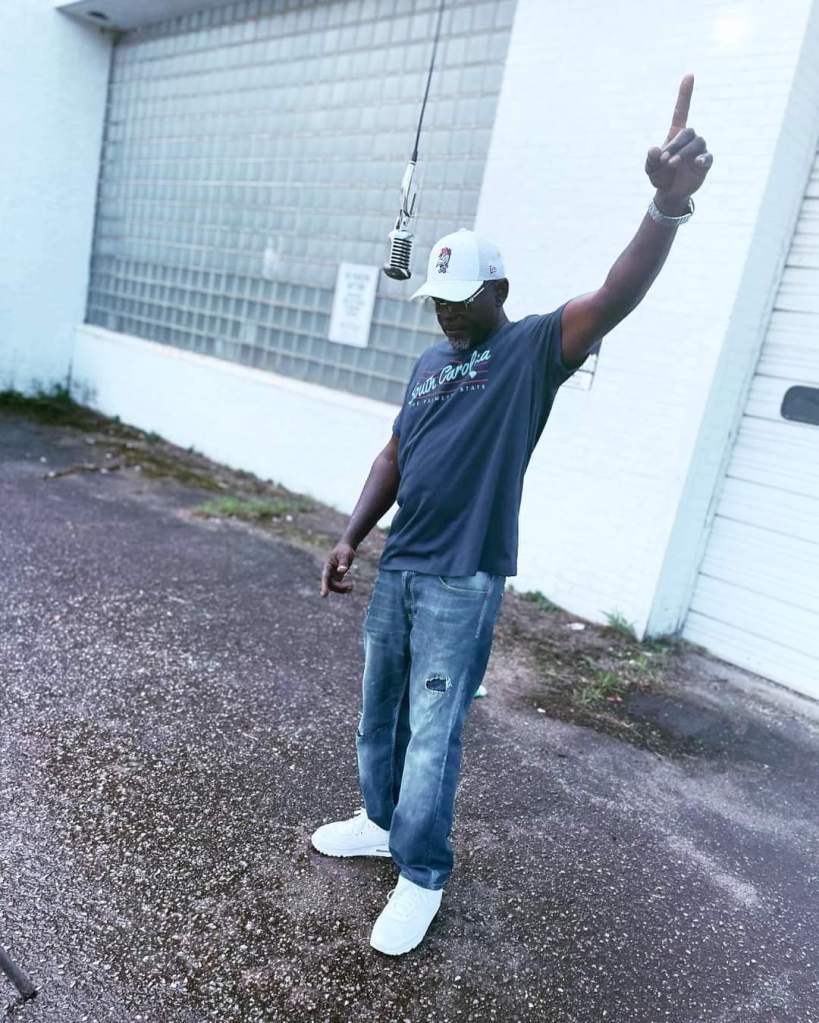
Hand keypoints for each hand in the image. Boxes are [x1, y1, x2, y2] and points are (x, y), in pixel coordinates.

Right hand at [320, 541, 355, 596]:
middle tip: (351, 585)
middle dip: (339, 588)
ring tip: (351, 587)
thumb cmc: (344, 550)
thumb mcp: (345, 554)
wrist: (346, 548)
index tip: (323, 596)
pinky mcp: (336, 578)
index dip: (324, 586)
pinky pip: (338, 587)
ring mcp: (332, 575)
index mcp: (328, 565)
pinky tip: (351, 587)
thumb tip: (342, 571)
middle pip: (330, 584)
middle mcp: (328, 572)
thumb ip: (343, 562)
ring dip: (342, 589)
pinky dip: (344, 588)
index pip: (325, 577)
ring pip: (334, 587)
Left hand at [645, 74, 712, 201]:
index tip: (689, 75)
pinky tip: (697, 163)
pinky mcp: (705, 163)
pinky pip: (707, 157)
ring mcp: (699, 150)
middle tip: (664, 160)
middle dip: (674, 145)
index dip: (685, 94)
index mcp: (675, 134)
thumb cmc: (660, 176)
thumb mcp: (651, 168)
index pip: (681, 110)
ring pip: (696, 143)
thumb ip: (650, 159)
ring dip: (683, 153)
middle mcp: (689, 139)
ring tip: (671, 164)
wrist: (670, 193)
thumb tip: (654, 149)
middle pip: (687, 132)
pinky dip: (703, 159)